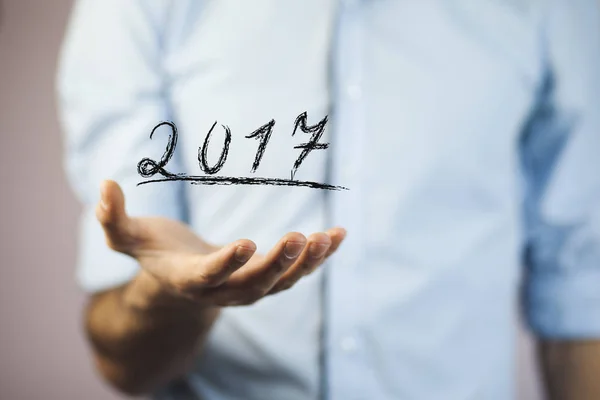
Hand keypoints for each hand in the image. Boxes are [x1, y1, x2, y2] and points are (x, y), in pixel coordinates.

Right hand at [96, 180, 345, 306]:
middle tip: (299, 237)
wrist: (182, 282)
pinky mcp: (269, 280)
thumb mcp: (129, 237)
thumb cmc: (155, 253)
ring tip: (328, 237)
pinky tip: (339, 235)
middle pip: (254, 284)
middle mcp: (223, 290)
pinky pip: (298, 272)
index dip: (227, 262)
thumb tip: (103, 186)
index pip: (210, 275)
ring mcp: (249, 288)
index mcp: (190, 279)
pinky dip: (319, 257)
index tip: (248, 243)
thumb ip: (112, 218)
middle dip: (278, 264)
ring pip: (282, 282)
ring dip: (307, 263)